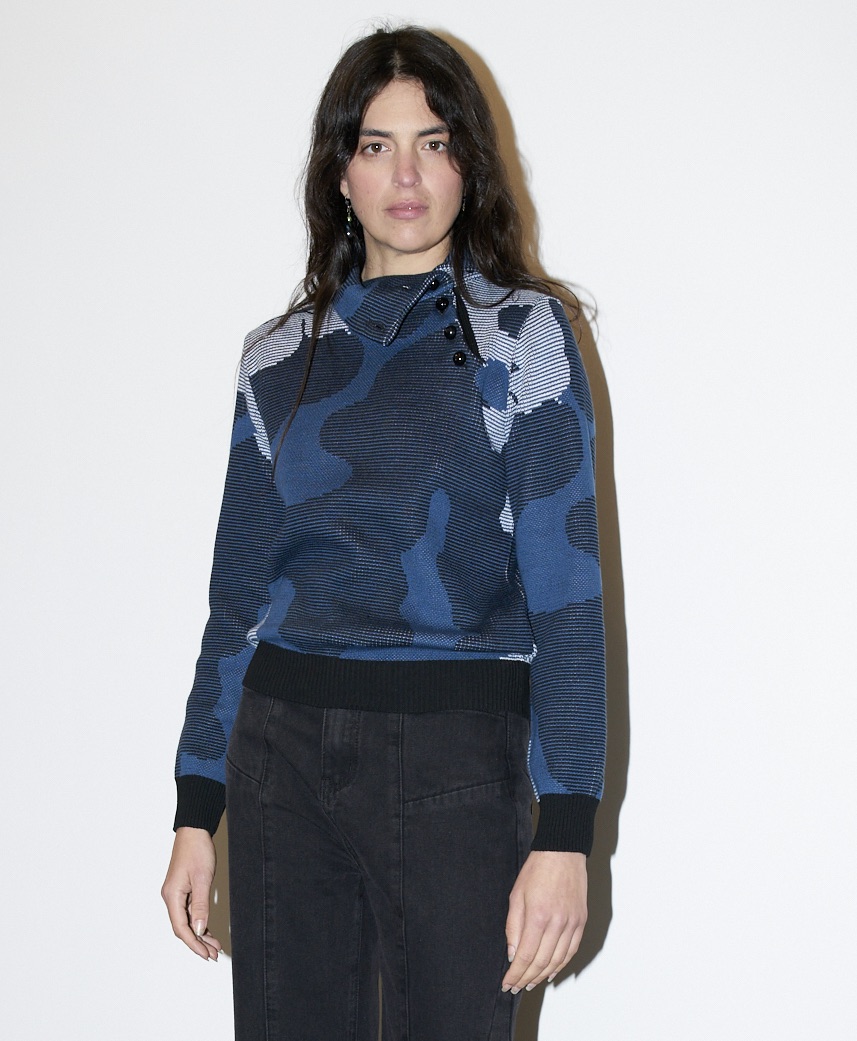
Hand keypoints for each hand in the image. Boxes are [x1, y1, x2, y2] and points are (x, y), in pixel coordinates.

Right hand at [161, 826, 221, 960]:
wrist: (194, 830)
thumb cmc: (197, 850)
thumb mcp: (202, 879)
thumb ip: (200, 906)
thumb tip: (199, 930)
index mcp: (172, 896)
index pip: (181, 928)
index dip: (194, 944)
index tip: (206, 954)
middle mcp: (171, 897)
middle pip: (183, 927)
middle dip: (198, 943)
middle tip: (214, 954)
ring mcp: (176, 894)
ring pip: (186, 921)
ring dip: (200, 934)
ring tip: (214, 946)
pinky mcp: (183, 889)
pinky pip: (189, 912)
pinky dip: (199, 922)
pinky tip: (208, 930)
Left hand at [502, 850, 586, 992]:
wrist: (562, 852)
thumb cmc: (536, 870)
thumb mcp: (516, 895)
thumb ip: (513, 927)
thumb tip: (513, 954)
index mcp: (538, 916)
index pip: (525, 956)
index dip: (515, 974)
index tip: (507, 984)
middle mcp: (558, 923)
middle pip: (541, 962)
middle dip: (526, 979)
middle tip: (515, 988)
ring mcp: (572, 923)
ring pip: (557, 961)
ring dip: (542, 976)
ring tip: (530, 983)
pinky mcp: (581, 921)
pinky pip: (571, 951)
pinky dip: (560, 965)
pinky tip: (550, 971)